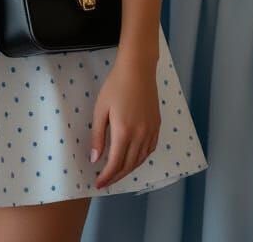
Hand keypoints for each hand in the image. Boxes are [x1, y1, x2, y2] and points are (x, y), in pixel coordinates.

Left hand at [90, 54, 160, 188]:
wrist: (138, 69)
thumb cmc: (115, 86)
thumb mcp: (100, 109)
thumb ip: (98, 136)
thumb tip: (95, 159)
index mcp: (124, 132)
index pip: (116, 163)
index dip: (107, 176)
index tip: (98, 184)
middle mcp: (140, 135)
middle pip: (129, 165)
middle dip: (117, 176)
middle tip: (106, 181)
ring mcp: (151, 131)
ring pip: (141, 159)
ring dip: (129, 169)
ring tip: (117, 172)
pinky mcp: (157, 125)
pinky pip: (150, 149)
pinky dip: (141, 159)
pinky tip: (133, 158)